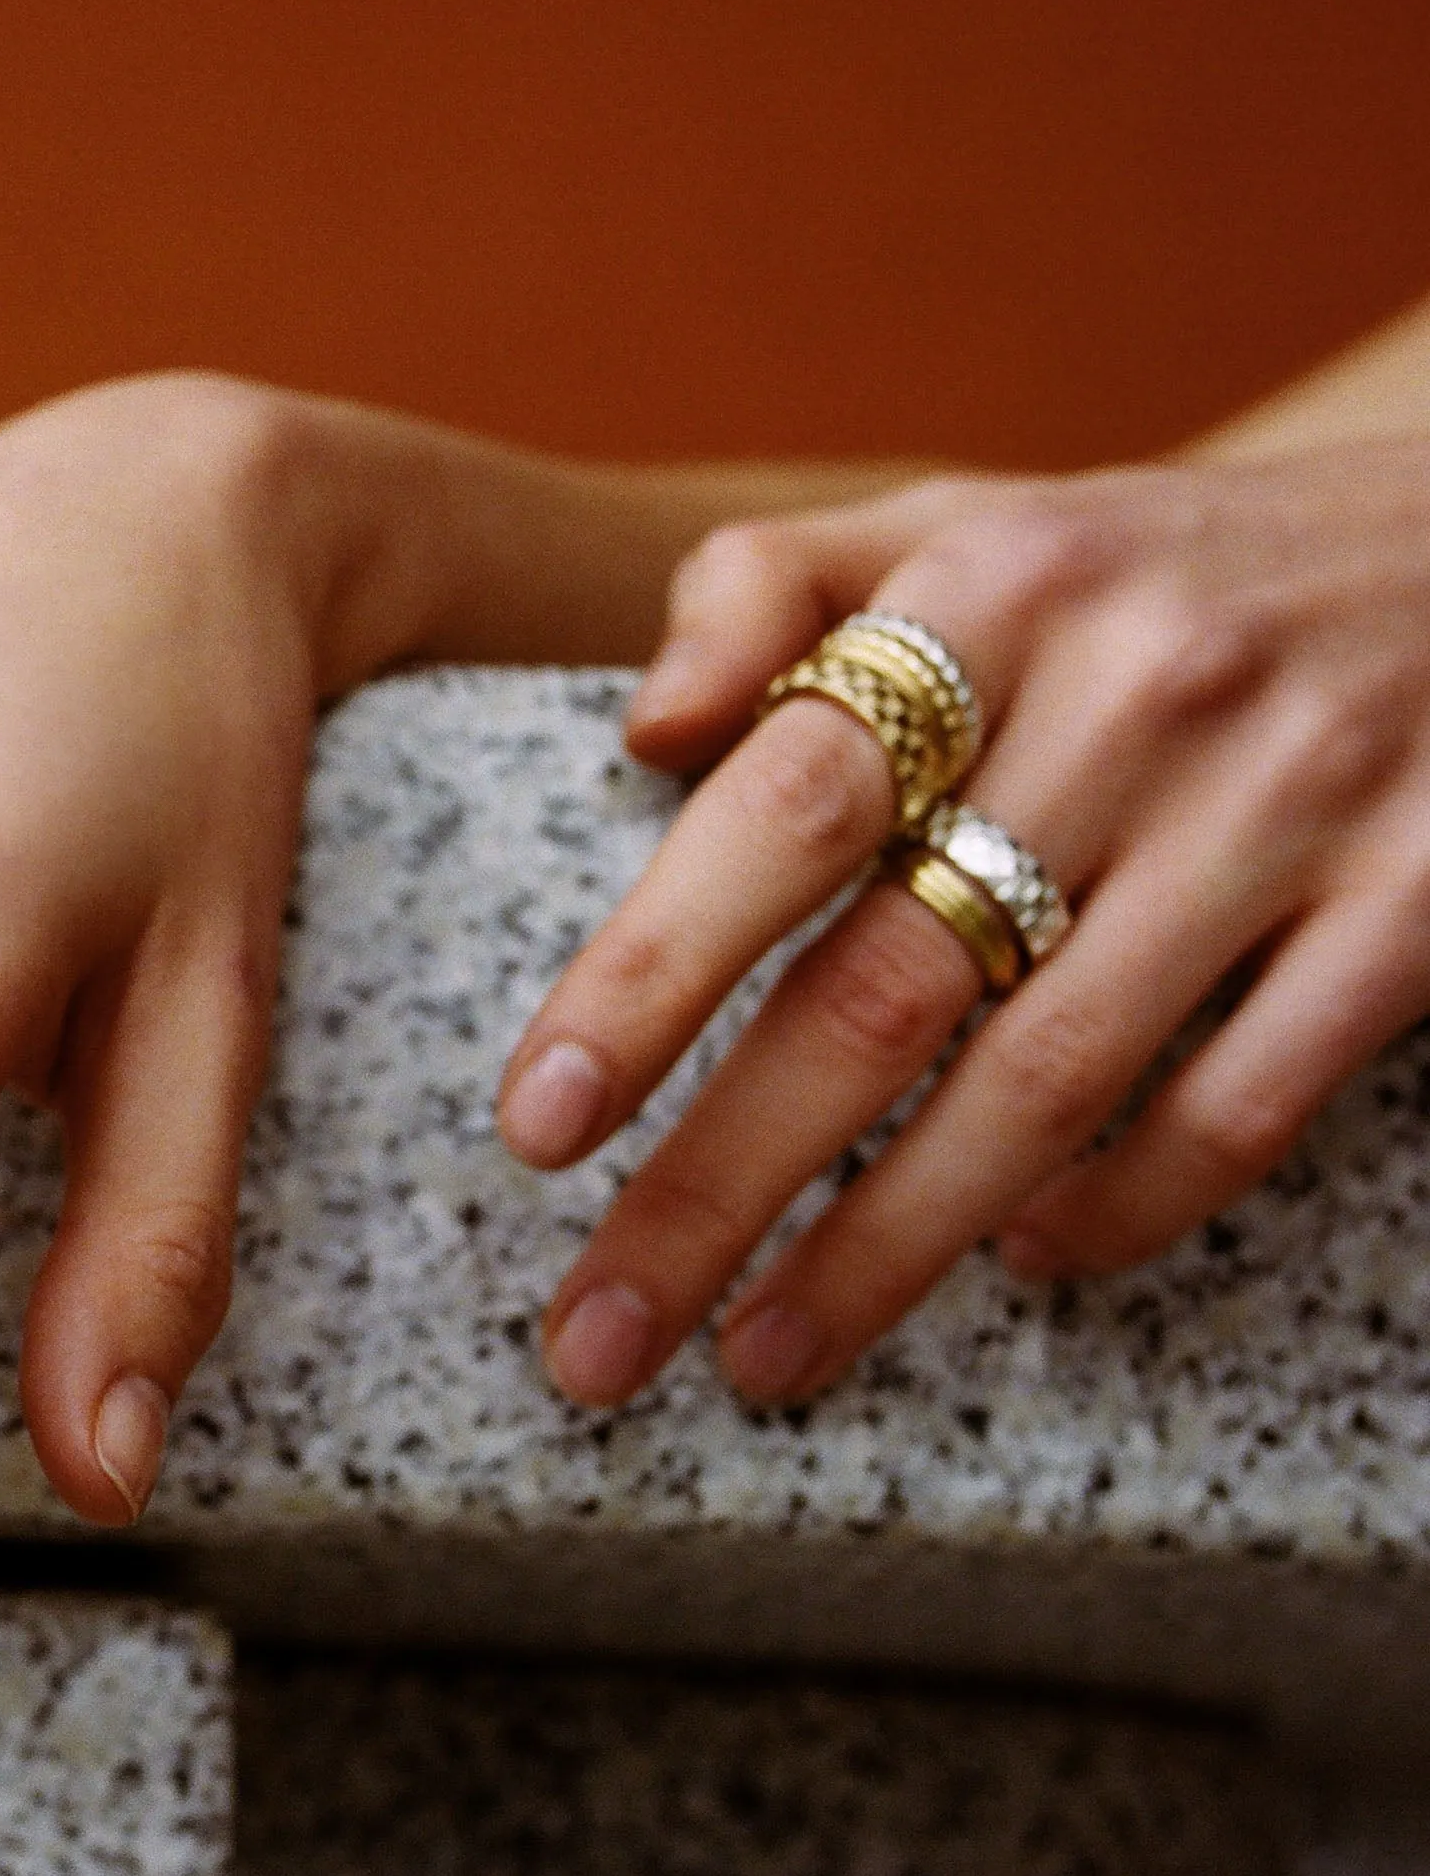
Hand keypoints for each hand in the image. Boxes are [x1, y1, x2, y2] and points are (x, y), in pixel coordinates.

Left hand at [498, 439, 1429, 1406]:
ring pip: (1046, 1082)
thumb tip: (647, 732)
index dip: (647, 977)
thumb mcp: (973, 521)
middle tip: (599, 1339)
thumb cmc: (1162, 570)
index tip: (535, 1127)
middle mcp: (1141, 693)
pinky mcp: (1421, 901)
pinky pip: (1238, 1103)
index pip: (783, 807)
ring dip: (888, 1247)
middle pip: (883, 988)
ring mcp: (1290, 803)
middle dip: (718, 1187)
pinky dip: (1118, 1205)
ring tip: (764, 1354)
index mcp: (1001, 586)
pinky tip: (1020, 1260)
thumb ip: (775, 589)